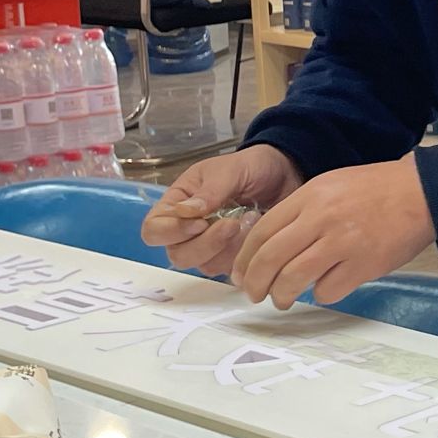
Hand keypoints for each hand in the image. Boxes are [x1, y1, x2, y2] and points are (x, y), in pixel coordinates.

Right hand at [141, 144, 302, 275]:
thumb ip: (209, 192)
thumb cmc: (249, 168)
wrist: (283, 174)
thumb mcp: (228, 171)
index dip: (172, 232)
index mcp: (176, 205)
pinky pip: (231, 269)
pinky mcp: (234, 257)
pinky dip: (245, 253)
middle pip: (178, 255)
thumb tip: (186, 212)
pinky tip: (257, 230)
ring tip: (250, 219)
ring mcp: (211, 247)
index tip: (201, 220)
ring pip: (205, 266)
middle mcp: (188, 231)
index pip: (154, 231)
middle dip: (206, 244)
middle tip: (232, 223)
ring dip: (230, 248)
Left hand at [230, 156, 435, 308]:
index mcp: (310, 197)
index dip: (245, 259)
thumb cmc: (379, 189)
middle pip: (271, 258)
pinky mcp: (363, 265)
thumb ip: (302, 211)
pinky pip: (328, 290)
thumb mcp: (332, 185)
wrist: (422, 192)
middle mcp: (321, 219)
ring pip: (293, 278)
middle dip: (255, 283)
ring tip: (282, 300)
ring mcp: (342, 243)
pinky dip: (321, 295)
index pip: (262, 232)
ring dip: (281, 295)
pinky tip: (324, 290)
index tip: (240, 274)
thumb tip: (273, 245)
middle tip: (253, 293)